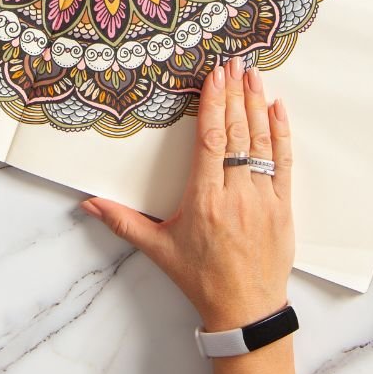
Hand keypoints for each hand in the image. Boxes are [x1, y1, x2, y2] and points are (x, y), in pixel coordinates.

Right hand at [81, 57, 293, 331]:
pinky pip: (285, 163)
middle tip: (234, 62)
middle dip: (235, 94)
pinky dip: (281, 133)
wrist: (247, 311)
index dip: (214, 106)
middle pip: (237, 135)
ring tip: (253, 75)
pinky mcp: (284, 207)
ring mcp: (264, 200)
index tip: (214, 77)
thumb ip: (122, 222)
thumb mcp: (158, 249)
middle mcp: (236, 196)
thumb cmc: (201, 278)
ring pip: (262, 143)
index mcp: (205, 201)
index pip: (210, 142)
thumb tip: (87, 204)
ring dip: (257, 105)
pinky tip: (277, 108)